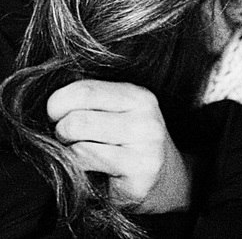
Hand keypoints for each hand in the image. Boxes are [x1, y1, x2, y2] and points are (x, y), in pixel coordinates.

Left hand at [47, 79, 192, 212]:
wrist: (160, 181)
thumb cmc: (126, 144)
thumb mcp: (115, 114)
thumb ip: (90, 102)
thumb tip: (49, 103)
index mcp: (138, 96)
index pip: (84, 90)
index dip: (58, 104)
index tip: (55, 116)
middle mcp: (145, 119)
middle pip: (75, 120)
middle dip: (61, 133)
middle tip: (69, 140)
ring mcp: (145, 147)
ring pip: (77, 146)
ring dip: (69, 154)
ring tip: (81, 155)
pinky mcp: (138, 174)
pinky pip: (88, 169)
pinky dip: (78, 171)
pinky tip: (91, 172)